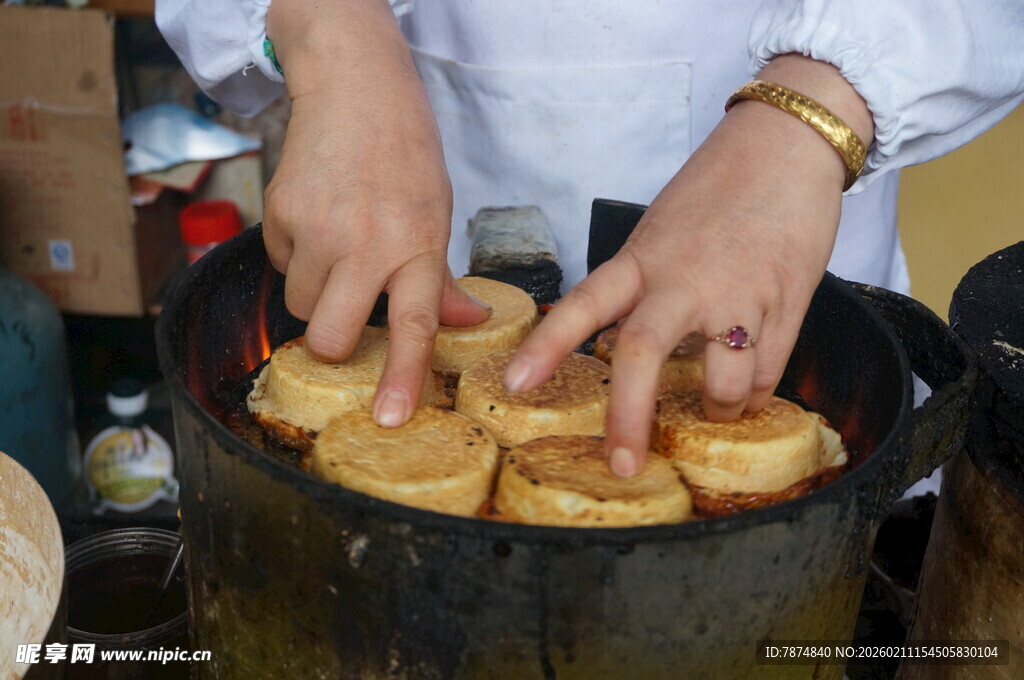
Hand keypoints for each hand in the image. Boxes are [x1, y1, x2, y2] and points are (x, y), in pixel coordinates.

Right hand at [265, 0, 488, 426]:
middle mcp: (366, 244)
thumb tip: (466, 322)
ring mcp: (318, 229)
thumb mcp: (436, 214)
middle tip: (344, 311)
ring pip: (298, 305)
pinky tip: (317, 218)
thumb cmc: (405, 154)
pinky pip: (279, 263)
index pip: (413, 326)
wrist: (355, 89)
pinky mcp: (280, 213)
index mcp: (416, 247)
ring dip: (313, 291)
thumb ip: (439, 277)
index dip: (400, 377)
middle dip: (331, 342)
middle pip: (329, 337)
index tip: (389, 417)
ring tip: (336, 245)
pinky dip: (294, 253)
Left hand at [504, 56, 873, 475]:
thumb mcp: (660, 230)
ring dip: (717, 409)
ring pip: (722, 379)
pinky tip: (749, 394)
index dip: (545, 348)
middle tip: (623, 463)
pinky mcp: (787, 302)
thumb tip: (622, 344)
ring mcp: (737, 293)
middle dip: (629, 417)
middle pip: (641, 354)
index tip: (513, 385)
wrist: (789, 144)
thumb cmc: (718, 187)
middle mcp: (683, 279)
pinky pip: (767, 371)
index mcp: (642, 258)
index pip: (582, 305)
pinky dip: (755, 394)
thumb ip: (641, 285)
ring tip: (714, 412)